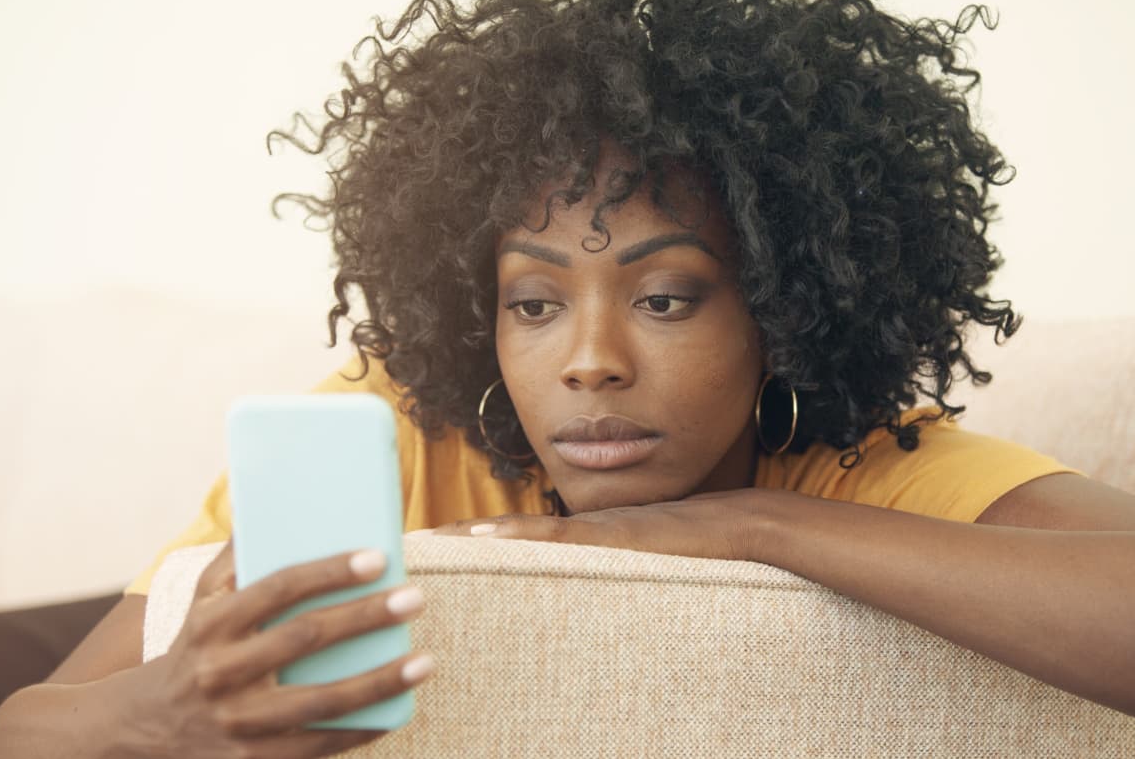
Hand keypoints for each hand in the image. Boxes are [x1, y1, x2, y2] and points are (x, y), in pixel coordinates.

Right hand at [125, 537, 433, 757]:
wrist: (145, 727)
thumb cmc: (193, 648)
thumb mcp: (201, 600)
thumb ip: (237, 556)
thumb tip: (271, 503)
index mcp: (212, 623)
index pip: (277, 588)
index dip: (330, 571)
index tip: (378, 557)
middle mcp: (222, 672)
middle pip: (305, 638)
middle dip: (365, 616)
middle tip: (414, 597)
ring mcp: (239, 722)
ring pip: (321, 701)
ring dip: (379, 682)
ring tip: (424, 661)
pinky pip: (319, 746)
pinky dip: (361, 729)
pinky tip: (398, 710)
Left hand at [418, 487, 786, 561]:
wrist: (735, 526)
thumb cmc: (691, 552)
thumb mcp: (634, 569)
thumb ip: (601, 578)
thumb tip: (572, 607)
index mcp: (573, 541)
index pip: (504, 542)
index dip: (460, 547)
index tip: (417, 553)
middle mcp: (572, 530)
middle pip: (495, 536)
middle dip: (448, 544)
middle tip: (399, 549)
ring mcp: (587, 531)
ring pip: (511, 533)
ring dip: (464, 539)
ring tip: (420, 544)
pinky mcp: (606, 536)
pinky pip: (551, 535)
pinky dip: (512, 535)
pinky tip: (480, 536)